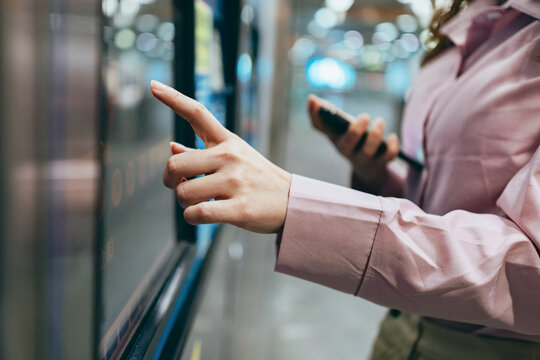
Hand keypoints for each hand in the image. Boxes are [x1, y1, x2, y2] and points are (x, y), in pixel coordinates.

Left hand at [151, 80, 291, 232]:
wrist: (292, 201)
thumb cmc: (257, 179)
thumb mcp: (235, 158)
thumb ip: (202, 153)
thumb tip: (172, 147)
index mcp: (227, 141)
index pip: (198, 113)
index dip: (173, 98)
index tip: (153, 85)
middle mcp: (230, 156)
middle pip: (175, 164)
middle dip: (170, 180)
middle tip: (181, 187)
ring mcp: (235, 181)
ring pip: (183, 193)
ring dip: (184, 203)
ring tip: (199, 203)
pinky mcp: (239, 207)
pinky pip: (198, 213)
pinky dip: (191, 217)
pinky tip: (199, 216)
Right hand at [307, 95, 398, 193]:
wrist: (367, 167)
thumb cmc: (351, 141)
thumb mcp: (338, 130)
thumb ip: (325, 114)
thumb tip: (311, 98)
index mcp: (335, 138)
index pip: (320, 126)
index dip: (316, 114)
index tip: (314, 99)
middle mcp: (347, 151)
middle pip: (346, 145)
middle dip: (355, 130)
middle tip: (365, 116)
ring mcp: (364, 158)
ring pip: (367, 151)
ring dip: (375, 136)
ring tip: (380, 121)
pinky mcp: (381, 162)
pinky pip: (388, 157)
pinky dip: (392, 147)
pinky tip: (393, 137)